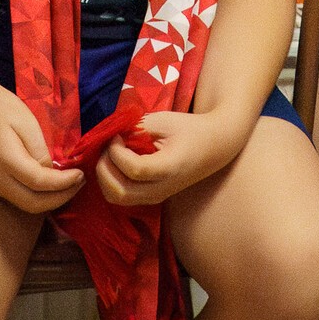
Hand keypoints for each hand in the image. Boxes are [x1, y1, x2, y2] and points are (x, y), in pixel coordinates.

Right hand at [0, 81, 83, 213]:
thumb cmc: (0, 107)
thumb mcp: (26, 122)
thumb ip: (40, 151)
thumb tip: (53, 173)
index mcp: (6, 160)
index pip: (40, 183)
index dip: (64, 183)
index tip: (81, 173)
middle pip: (34, 204)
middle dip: (61, 198)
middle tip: (80, 182)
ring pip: (28, 205)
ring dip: (52, 200)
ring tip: (71, 184)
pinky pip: (21, 198)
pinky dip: (40, 197)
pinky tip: (53, 183)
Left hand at [91, 108, 243, 206]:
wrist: (213, 147)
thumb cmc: (189, 129)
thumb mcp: (162, 121)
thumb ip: (134, 129)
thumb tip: (109, 138)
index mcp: (169, 168)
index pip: (134, 170)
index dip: (116, 152)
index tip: (116, 135)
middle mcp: (161, 189)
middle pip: (119, 191)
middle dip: (104, 167)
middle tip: (108, 146)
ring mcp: (156, 197)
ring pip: (116, 198)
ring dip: (105, 177)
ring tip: (110, 154)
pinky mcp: (151, 198)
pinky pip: (122, 196)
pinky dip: (110, 182)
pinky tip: (115, 163)